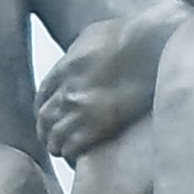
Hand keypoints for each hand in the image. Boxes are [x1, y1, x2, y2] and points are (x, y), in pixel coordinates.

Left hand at [39, 0, 184, 160]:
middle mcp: (67, 89)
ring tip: (65, 152)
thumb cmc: (132, 35)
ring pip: (55, 136)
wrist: (150, 45)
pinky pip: (73, 147)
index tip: (49, 116)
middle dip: (47, 130)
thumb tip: (78, 58)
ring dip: (58, 145)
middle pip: (44, 118)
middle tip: (53, 139)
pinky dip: (71, 155)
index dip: (43, 109)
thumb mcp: (95, 34)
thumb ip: (81, 51)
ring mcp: (81, 109)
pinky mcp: (98, 125)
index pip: (43, 95)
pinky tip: (76, 159)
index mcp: (65, 67)